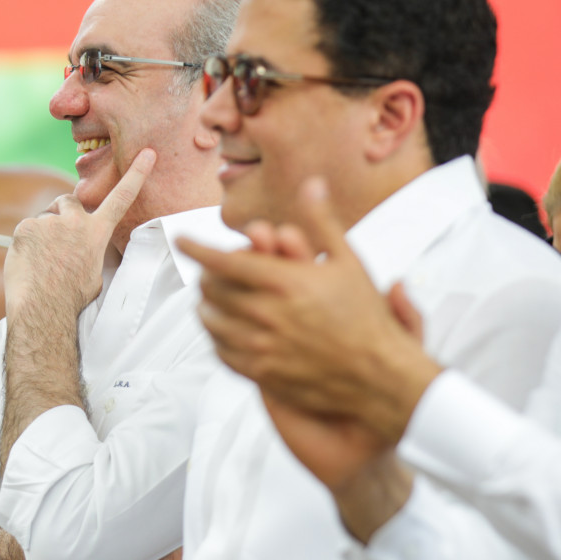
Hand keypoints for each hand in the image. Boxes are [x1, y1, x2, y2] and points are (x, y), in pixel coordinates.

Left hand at [4, 148, 155, 318]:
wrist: (44, 308)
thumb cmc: (70, 297)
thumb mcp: (95, 274)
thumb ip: (92, 250)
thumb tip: (84, 248)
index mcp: (97, 233)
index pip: (121, 198)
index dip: (136, 174)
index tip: (147, 153)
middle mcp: (76, 221)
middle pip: (68, 202)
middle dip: (62, 214)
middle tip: (56, 240)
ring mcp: (50, 222)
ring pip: (44, 218)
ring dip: (43, 232)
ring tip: (42, 260)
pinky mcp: (27, 227)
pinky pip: (26, 228)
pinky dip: (25, 242)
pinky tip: (29, 262)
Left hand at [176, 177, 440, 444]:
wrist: (380, 376)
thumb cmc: (366, 315)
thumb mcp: (349, 262)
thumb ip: (320, 222)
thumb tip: (312, 183)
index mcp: (285, 282)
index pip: (222, 260)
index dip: (195, 248)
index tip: (179, 239)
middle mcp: (267, 314)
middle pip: (211, 288)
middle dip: (206, 275)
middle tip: (209, 271)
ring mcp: (262, 346)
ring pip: (211, 320)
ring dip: (207, 305)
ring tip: (212, 299)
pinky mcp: (262, 373)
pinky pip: (222, 351)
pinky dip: (217, 337)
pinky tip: (225, 330)